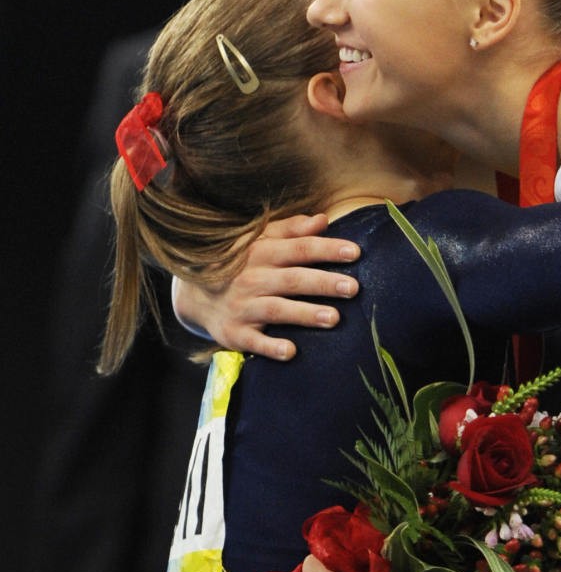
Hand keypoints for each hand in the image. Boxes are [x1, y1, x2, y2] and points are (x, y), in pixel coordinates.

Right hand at [173, 214, 360, 360]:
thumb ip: (292, 231)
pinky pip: (253, 341)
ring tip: (334, 318)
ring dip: (305, 314)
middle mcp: (252, 278)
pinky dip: (270, 347)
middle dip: (323, 283)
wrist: (193, 295)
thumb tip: (323, 220)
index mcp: (262, 252)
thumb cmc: (240, 263)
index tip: (355, 252)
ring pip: (278, 310)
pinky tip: (291, 351)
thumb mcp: (260, 240)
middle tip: (353, 288)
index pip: (299, 248)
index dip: (326, 249)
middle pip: (293, 280)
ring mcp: (243, 307)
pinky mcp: (234, 333)